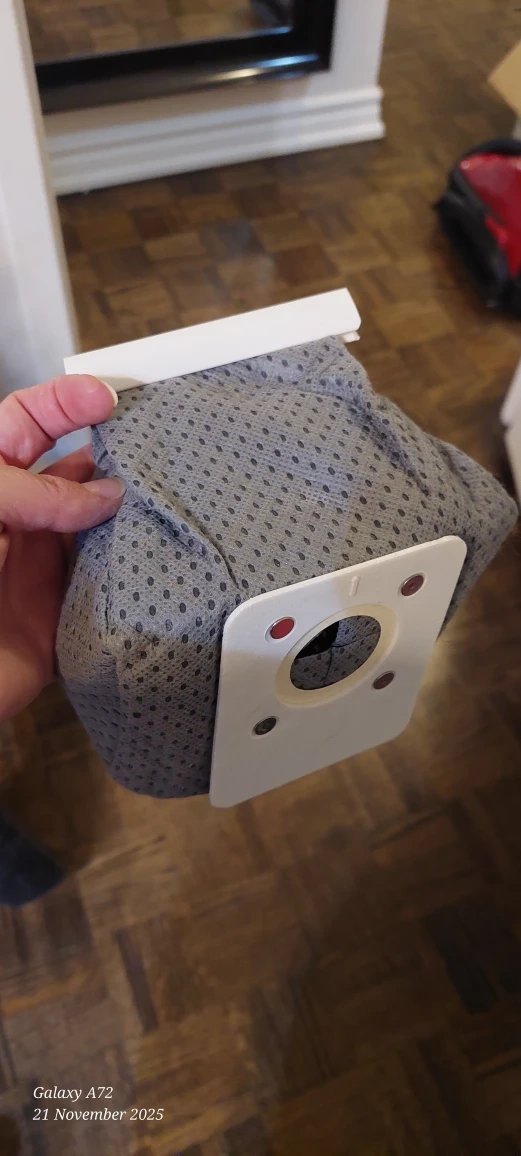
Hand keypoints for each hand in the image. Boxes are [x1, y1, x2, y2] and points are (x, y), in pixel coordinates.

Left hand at [0, 375, 124, 721]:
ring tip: (161, 496)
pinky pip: (108, 584)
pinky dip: (132, 571)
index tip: (106, 397)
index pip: (26, 423)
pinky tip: (152, 555)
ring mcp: (40, 566)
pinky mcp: (63, 615)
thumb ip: (34, 492)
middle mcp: (16, 520)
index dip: (65, 403)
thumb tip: (102, 495)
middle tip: (151, 442)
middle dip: (111, 452)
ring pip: (99, 525)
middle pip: (73, 471)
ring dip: (128, 512)